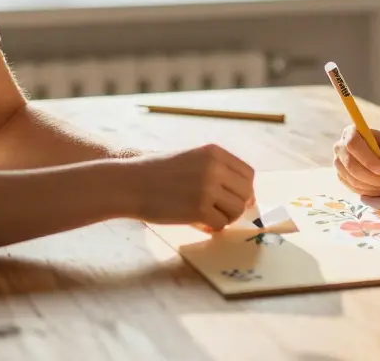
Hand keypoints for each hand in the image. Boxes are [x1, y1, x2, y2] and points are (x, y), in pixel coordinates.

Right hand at [126, 144, 254, 230]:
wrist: (130, 183)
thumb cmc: (158, 173)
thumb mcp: (191, 159)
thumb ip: (217, 172)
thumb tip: (250, 199)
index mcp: (214, 152)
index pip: (248, 174)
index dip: (243, 189)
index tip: (234, 198)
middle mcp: (215, 168)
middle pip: (246, 193)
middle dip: (237, 205)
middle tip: (222, 212)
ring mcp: (208, 188)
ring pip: (237, 210)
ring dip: (227, 217)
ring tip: (210, 217)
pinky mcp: (198, 209)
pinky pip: (220, 223)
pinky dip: (213, 227)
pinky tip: (200, 223)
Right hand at [333, 126, 379, 196]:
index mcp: (351, 132)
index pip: (352, 144)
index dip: (366, 158)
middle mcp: (340, 147)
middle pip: (349, 164)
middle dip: (370, 176)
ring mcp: (339, 163)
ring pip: (352, 178)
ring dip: (371, 185)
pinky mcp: (342, 177)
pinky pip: (353, 187)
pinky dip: (368, 190)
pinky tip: (378, 186)